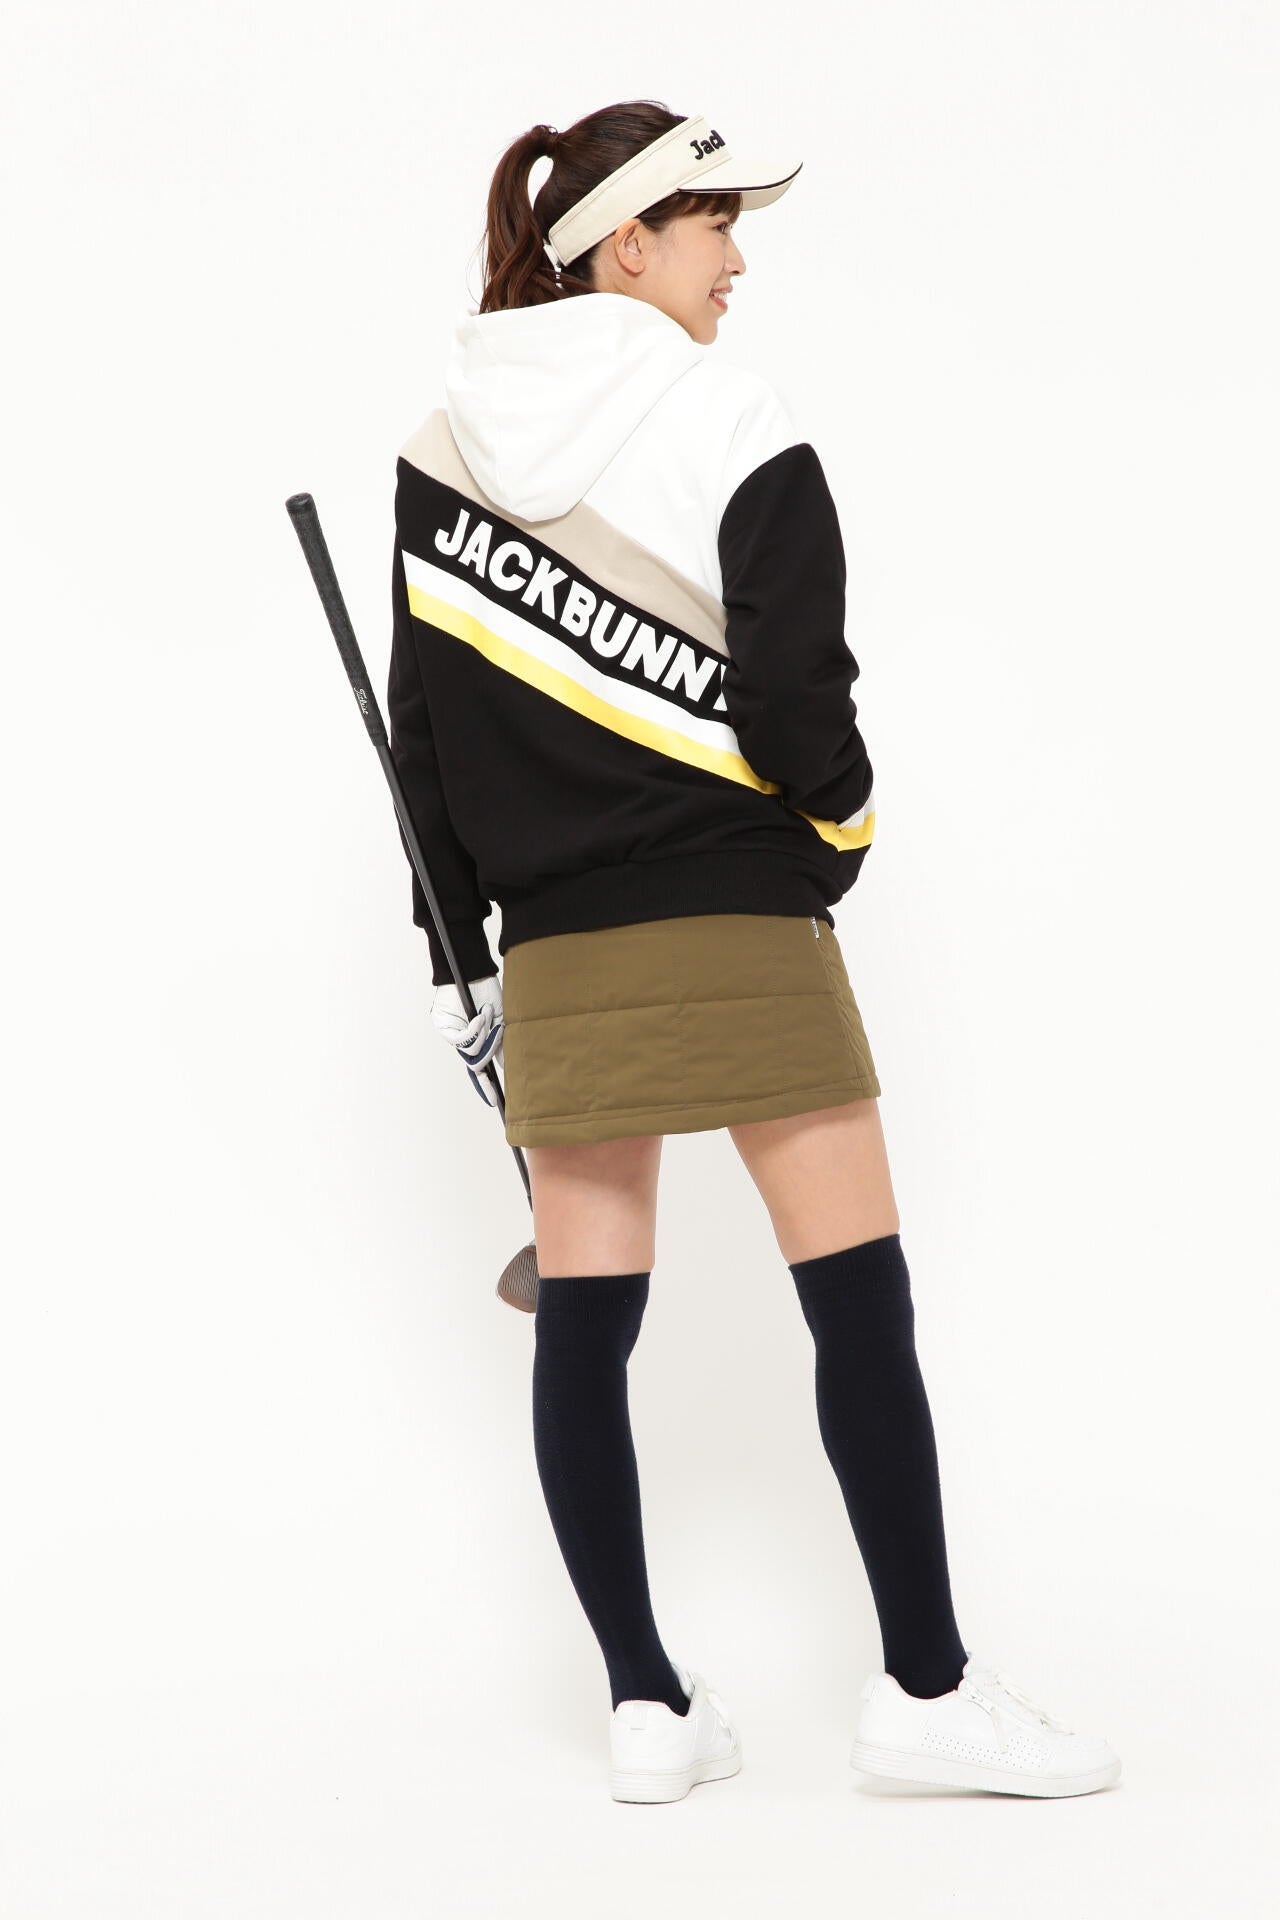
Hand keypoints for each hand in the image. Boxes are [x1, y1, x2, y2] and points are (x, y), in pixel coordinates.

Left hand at [431, 974, 503, 1106]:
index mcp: (472, 1040)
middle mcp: (459, 1040)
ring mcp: (449, 1033)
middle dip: (488, 1052)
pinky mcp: (443, 1025)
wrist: (474, 969)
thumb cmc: (486, 991)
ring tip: (489, 1015)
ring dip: (484, 1038)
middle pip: (474, 1064)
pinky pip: (462, 1040)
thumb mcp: (500, 1021)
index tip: (495, 1102)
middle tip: (498, 1034)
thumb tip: (509, 1066)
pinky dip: (475, 1029)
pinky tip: (481, 1014)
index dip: (484, 1086)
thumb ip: (502, 1044)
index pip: (477, 1068)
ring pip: (469, 1053)